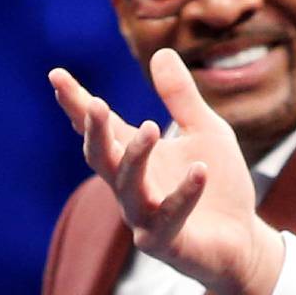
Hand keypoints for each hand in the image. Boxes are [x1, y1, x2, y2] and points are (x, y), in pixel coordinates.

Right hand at [49, 50, 284, 294]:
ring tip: (152, 126)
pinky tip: (199, 170)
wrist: (240, 239)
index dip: (76, 105)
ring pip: (128, 187)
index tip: (56, 76)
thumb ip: (180, 97)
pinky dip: (184, 194)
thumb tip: (161, 52)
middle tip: (95, 105)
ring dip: (135, 157)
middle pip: (101, 158)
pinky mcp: (166, 242)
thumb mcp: (205, 129)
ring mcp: (144, 217)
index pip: (100, 129)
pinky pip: (169, 217)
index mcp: (135, 158)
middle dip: (94, 133)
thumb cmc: (218, 185)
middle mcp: (130, 188)